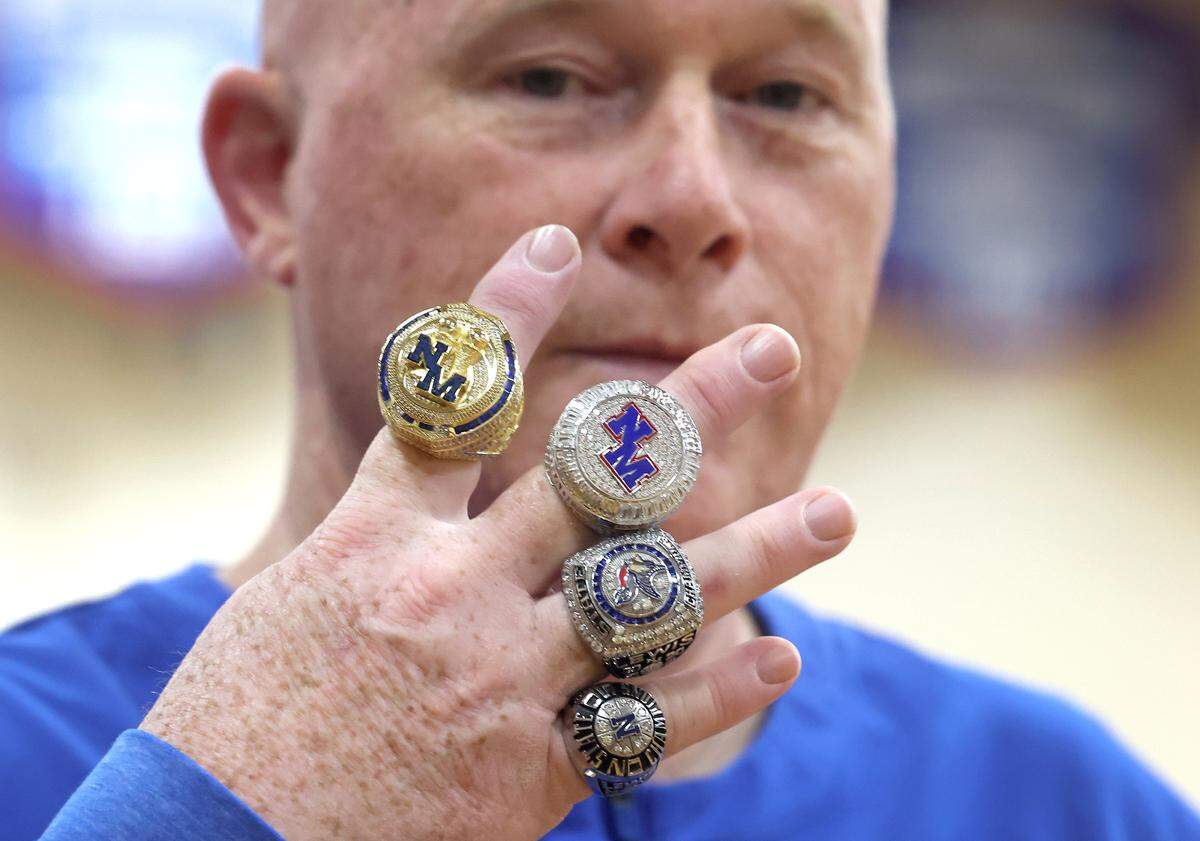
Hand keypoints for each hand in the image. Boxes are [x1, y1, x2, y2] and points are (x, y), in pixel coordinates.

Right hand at [141, 225, 855, 839]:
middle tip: (772, 348)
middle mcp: (455, 587)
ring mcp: (503, 674)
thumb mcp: (282, 606)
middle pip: (594, 473)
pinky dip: (717, 689)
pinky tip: (781, 654)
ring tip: (835, 511)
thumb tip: (426, 498)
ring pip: (651, 591)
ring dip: (754, 547)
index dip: (503, 309)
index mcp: (376, 538)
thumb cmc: (230, 728)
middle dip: (691, 405)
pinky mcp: (530, 768)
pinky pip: (644, 720)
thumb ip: (370, 544)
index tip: (554, 242)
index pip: (452, 396)